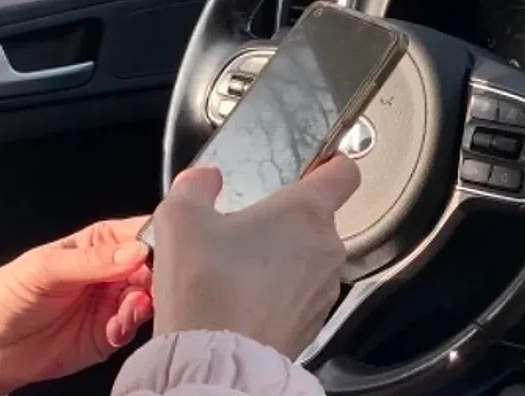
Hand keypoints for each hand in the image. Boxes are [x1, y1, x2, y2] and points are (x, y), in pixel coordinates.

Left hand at [0, 217, 153, 395]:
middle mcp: (113, 271)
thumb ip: (92, 261)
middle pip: (155, 267)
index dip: (162, 239)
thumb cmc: (5, 295)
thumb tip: (138, 252)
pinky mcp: (111, 334)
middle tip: (147, 286)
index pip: (143, 232)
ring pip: (150, 298)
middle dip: (158, 277)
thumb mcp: (45, 269)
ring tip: (127, 311)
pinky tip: (114, 329)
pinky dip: (130, 328)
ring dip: (144, 305)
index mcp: (100, 243)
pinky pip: (135, 328)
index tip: (171, 251)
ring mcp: (113, 303)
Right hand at [150, 155, 360, 357]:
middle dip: (284, 221)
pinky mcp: (316, 320)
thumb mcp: (181, 221)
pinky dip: (281, 292)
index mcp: (305, 211)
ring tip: (239, 269)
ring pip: (309, 258)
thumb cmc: (208, 290)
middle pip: (316, 218)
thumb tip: (204, 179)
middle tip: (246, 230)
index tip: (315, 165)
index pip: (343, 171)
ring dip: (283, 258)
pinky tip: (245, 299)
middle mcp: (326, 246)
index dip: (330, 163)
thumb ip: (194, 187)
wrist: (218, 361)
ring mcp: (325, 286)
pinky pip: (302, 293)